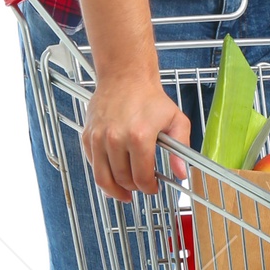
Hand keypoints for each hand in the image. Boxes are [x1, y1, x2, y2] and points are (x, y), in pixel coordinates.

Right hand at [81, 73, 190, 200]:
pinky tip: (112, 174)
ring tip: (124, 193)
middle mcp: (115, 139)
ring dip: (115, 189)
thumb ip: (181, 149)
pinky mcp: (88, 136)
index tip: (153, 188)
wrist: (125, 77)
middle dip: (134, 188)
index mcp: (139, 137)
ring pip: (103, 178)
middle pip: (123, 180)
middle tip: (141, 186)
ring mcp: (98, 138)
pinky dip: (102, 173)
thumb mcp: (176, 120)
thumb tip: (182, 174)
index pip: (141, 177)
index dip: (149, 188)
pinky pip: (92, 164)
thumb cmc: (150, 98)